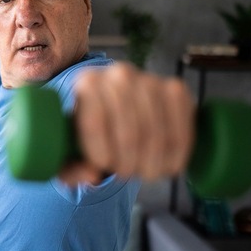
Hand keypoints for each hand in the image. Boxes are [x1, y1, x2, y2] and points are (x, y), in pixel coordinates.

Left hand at [59, 62, 194, 184]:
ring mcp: (151, 79)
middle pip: (128, 133)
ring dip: (152, 163)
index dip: (101, 155)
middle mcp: (119, 75)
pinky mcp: (176, 89)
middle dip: (128, 164)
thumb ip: (69, 169)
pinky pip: (182, 130)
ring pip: (156, 134)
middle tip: (124, 174)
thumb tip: (92, 175)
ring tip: (143, 171)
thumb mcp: (68, 151)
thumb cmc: (88, 131)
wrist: (117, 106)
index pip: (94, 124)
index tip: (103, 167)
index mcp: (86, 82)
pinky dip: (177, 155)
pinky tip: (168, 166)